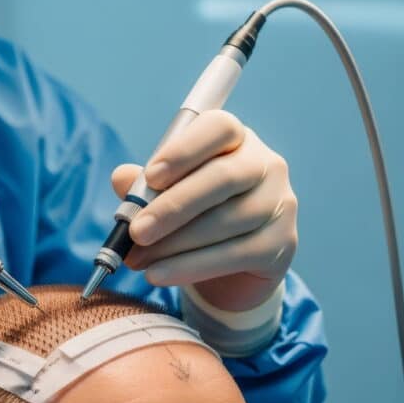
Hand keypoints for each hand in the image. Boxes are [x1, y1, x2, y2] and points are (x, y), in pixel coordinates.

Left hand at [111, 110, 296, 311]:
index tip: (150, 176)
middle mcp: (265, 164)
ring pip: (227, 221)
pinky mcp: (282, 242)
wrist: (231, 264)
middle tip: (135, 232)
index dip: (184, 150)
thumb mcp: (165, 194)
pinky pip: (235, 255)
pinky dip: (192, 267)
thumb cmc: (193, 214)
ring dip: (176, 244)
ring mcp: (279, 203)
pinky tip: (160, 274)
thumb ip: (143, 184)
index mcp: (235, 138)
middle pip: (223, 178)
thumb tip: (121, 178)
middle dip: (173, 207)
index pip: (219, 128)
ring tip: (138, 259)